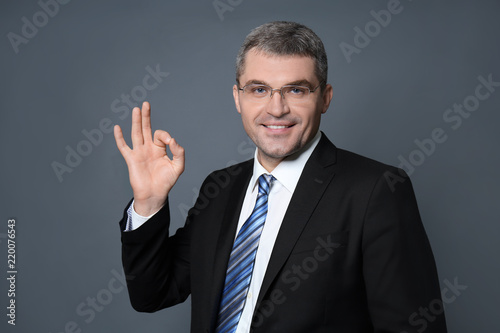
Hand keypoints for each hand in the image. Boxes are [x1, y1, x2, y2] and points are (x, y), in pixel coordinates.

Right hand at [114, 101, 184, 215]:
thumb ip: (179, 152)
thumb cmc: (166, 182)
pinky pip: (124, 147)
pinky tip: (117, 128)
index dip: (166, 135)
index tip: (171, 142)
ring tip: (136, 109)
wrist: (154, 194)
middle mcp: (148, 148)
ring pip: (136, 133)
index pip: (161, 135)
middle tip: (146, 103)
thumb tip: (173, 140)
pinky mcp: (131, 159)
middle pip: (146, 128)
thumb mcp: (178, 166)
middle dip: (146, 116)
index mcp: (159, 149)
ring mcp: (139, 152)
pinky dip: (119, 138)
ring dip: (136, 121)